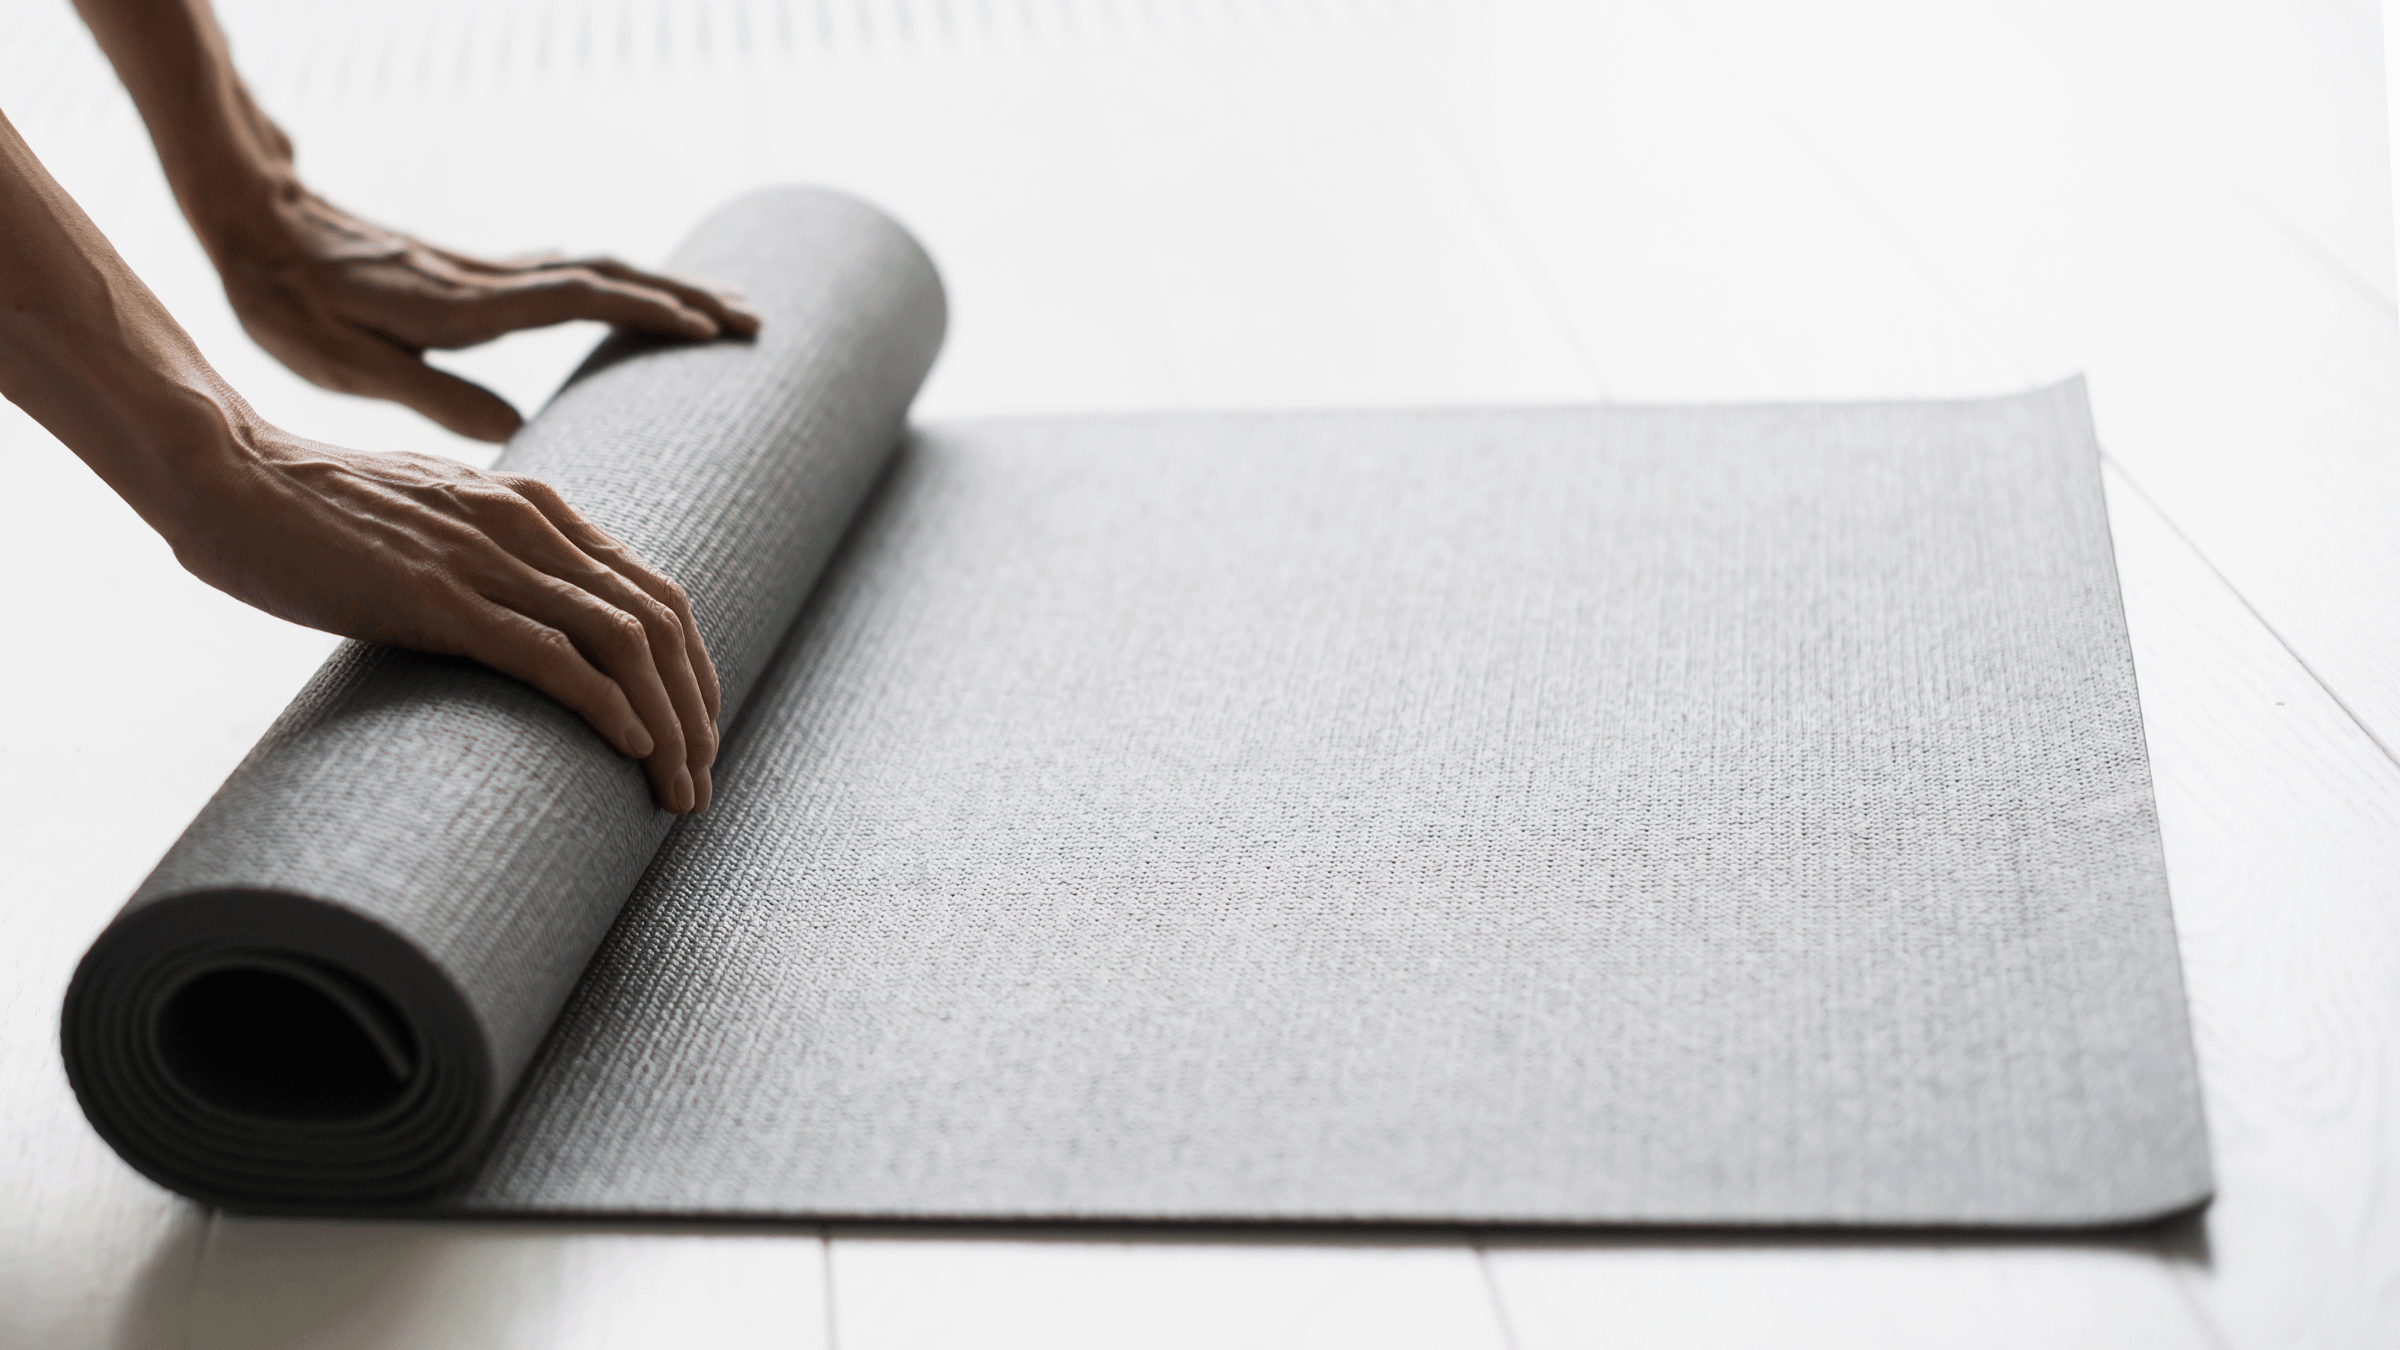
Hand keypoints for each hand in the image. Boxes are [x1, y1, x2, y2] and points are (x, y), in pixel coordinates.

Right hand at [167, 418, 721, 812]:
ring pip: (624, 643)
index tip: (697, 735)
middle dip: (695, 713)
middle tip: (700, 784)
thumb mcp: (436, 524)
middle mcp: (531, 526)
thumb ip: (491, 560)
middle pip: (662, 623)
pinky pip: (548, 655)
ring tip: (677, 792)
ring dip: (666, 726)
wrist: (230, 477)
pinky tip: (628, 751)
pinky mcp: (437, 597)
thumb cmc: (319, 514)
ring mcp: (486, 559)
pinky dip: (603, 705)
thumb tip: (520, 625)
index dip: (693, 673)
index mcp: (539, 509)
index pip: (658, 594)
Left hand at [201, 185, 761, 441]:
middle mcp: (491, 280)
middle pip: (609, 275)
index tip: (708, 327)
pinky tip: (653, 306)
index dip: (643, 310)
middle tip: (754, 322)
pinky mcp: (487, 277)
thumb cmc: (293, 305)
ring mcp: (493, 273)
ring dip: (669, 288)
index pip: (576, 296)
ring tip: (730, 315)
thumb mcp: (351, 364)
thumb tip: (519, 430)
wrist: (256, 229)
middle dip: (687, 295)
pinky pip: (579, 277)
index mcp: (466, 305)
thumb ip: (437, 393)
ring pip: (601, 270)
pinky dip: (631, 288)